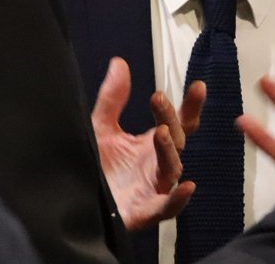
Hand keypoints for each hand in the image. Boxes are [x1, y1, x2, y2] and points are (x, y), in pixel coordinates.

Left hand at [91, 56, 204, 229]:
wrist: (76, 205)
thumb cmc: (96, 171)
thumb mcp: (101, 128)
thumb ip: (112, 99)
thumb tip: (119, 63)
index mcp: (152, 145)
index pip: (180, 122)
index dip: (191, 105)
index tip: (198, 86)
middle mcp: (157, 165)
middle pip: (177, 139)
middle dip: (171, 118)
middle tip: (158, 99)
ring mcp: (153, 188)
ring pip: (172, 169)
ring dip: (169, 150)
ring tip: (162, 133)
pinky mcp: (144, 212)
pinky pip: (167, 207)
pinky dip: (178, 199)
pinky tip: (187, 186)